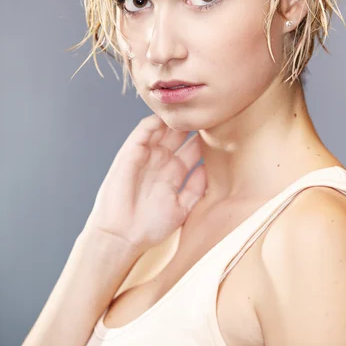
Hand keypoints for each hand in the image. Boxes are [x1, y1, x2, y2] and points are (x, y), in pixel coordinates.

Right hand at [82, 113, 206, 253]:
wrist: (122, 235)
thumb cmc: (150, 227)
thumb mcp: (182, 208)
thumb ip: (196, 188)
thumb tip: (208, 168)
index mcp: (175, 173)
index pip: (193, 149)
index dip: (207, 140)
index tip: (223, 130)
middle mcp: (162, 161)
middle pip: (180, 135)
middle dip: (193, 125)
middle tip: (209, 113)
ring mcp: (147, 155)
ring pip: (164, 129)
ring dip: (176, 120)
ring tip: (191, 110)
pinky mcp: (131, 152)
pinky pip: (144, 131)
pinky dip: (155, 121)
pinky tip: (168, 116)